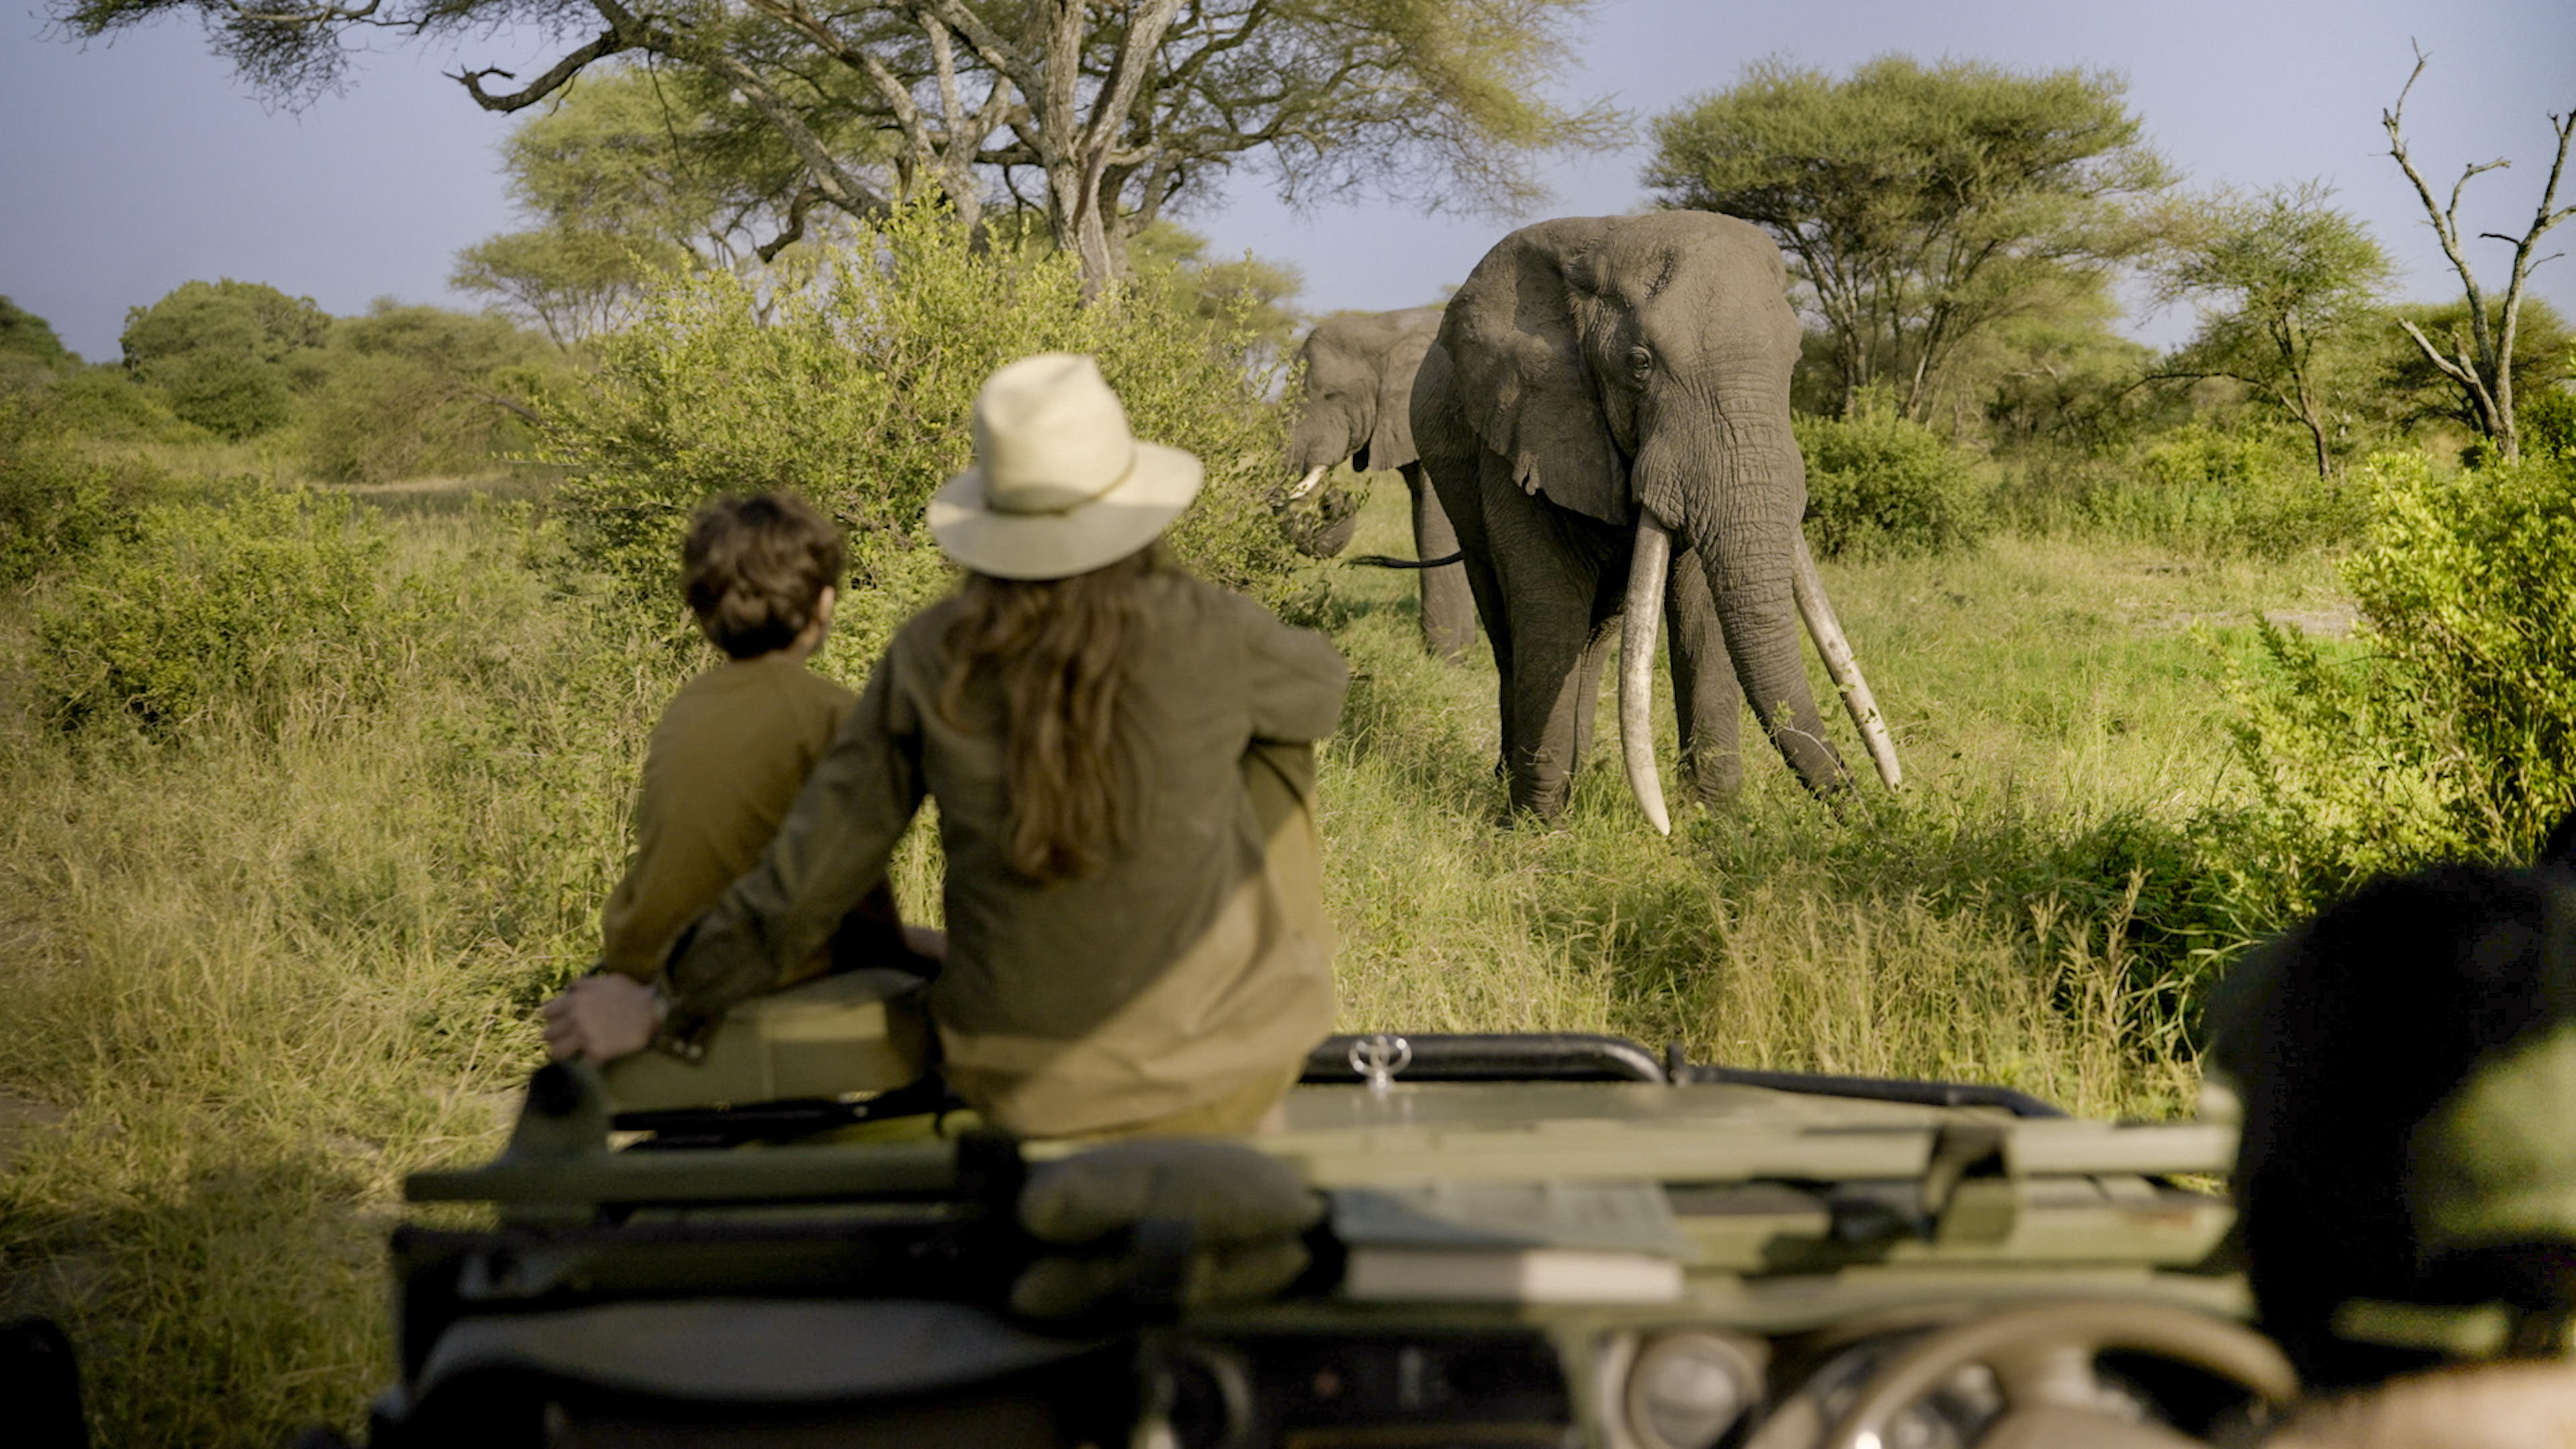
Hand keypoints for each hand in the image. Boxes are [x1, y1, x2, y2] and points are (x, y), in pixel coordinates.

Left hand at [539, 973, 660, 1063]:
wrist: (652, 1011)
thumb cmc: (630, 993)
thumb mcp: (605, 981)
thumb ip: (584, 984)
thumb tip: (570, 989)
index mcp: (574, 1001)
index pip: (546, 1013)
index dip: (554, 1018)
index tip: (562, 1022)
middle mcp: (575, 1019)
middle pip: (547, 1035)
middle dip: (557, 1036)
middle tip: (568, 1037)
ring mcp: (585, 1038)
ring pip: (557, 1052)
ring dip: (565, 1052)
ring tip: (575, 1051)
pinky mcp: (597, 1052)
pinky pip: (582, 1062)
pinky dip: (588, 1060)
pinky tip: (597, 1055)